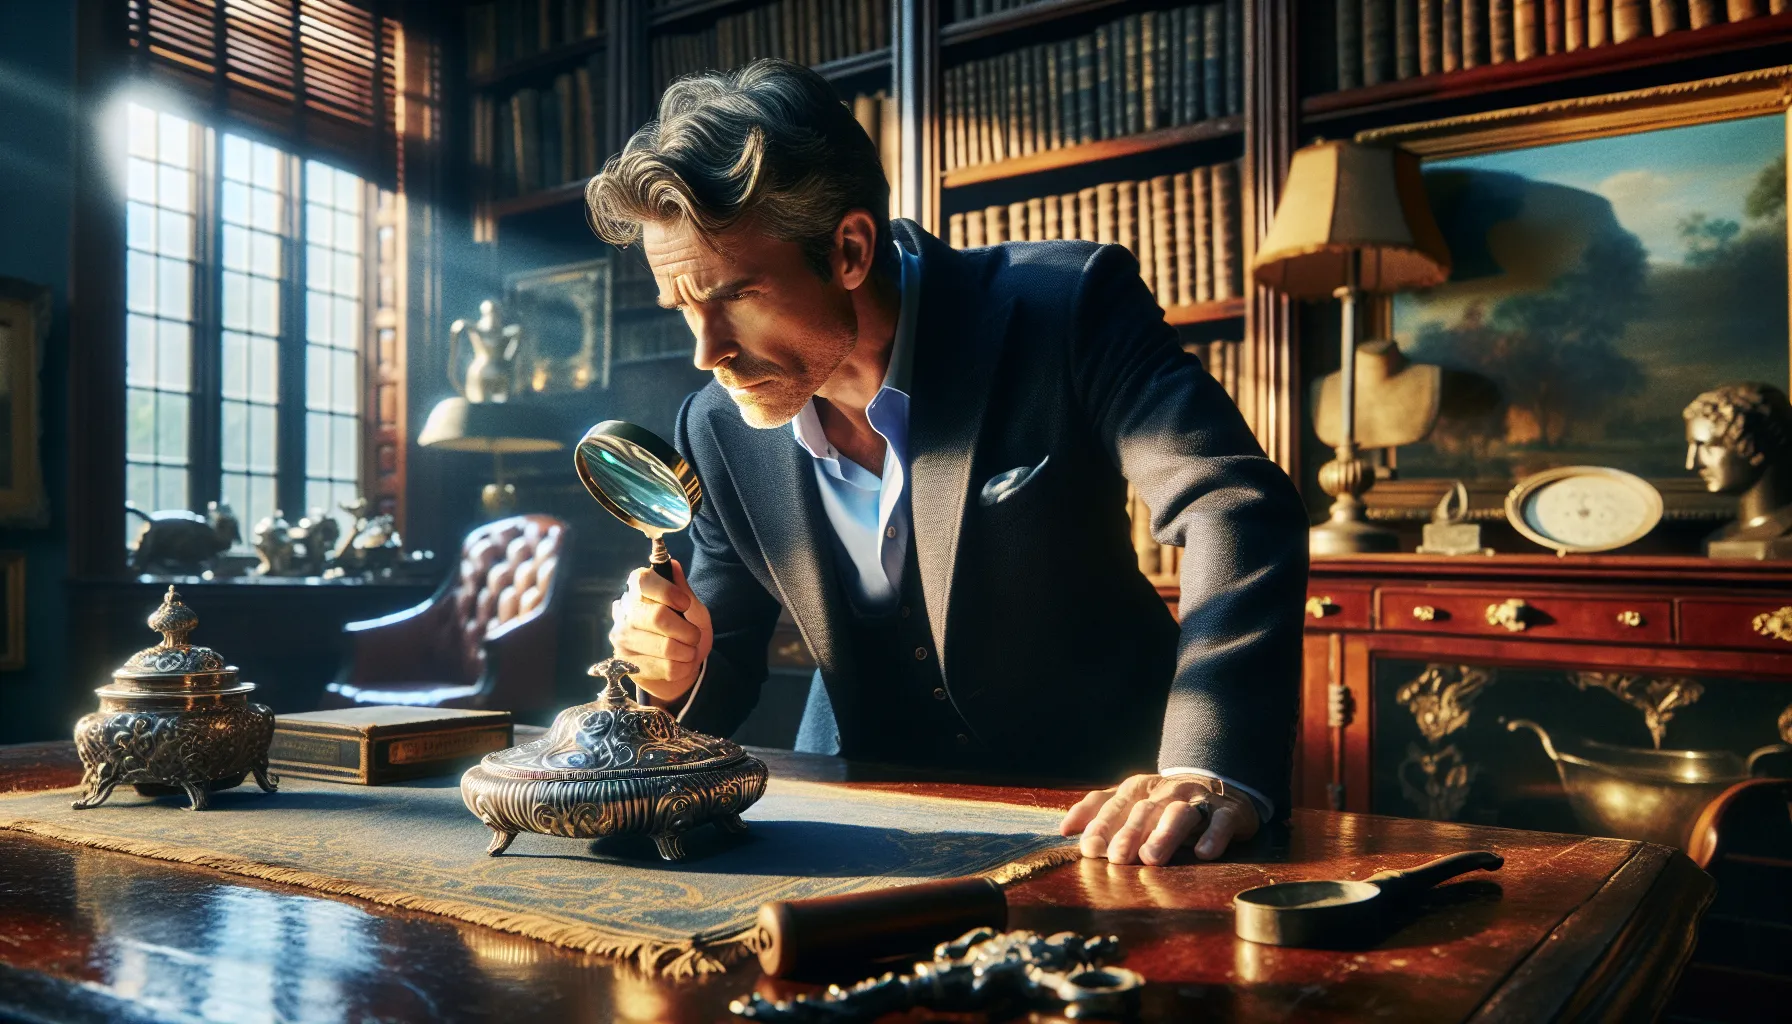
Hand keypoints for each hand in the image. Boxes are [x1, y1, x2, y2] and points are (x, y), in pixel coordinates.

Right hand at [608, 560, 712, 704]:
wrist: (680, 668)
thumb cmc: (685, 632)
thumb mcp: (692, 609)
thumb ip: (683, 589)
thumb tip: (673, 564)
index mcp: (638, 590)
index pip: (643, 581)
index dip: (667, 592)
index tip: (684, 604)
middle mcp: (624, 612)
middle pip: (657, 617)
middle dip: (687, 631)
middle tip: (694, 636)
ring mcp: (622, 639)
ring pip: (665, 647)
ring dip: (687, 652)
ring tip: (688, 651)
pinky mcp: (626, 665)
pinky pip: (666, 668)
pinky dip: (682, 668)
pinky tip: (679, 664)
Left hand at [1059, 774, 1258, 865]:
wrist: (1220, 786)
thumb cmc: (1165, 802)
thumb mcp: (1132, 801)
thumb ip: (1099, 811)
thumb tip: (1065, 828)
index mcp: (1139, 789)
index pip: (1115, 804)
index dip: (1101, 825)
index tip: (1088, 847)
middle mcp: (1166, 791)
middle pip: (1144, 810)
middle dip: (1128, 833)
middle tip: (1117, 858)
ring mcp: (1198, 799)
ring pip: (1179, 813)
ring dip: (1164, 834)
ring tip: (1152, 857)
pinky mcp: (1228, 812)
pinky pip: (1221, 821)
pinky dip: (1214, 836)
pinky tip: (1205, 854)